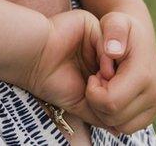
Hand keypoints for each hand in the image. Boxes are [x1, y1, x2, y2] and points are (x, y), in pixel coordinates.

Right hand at [23, 9, 114, 127]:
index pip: (119, 82)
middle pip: (123, 69)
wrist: (33, 60)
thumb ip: (101, 113)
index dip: (118, 97)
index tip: (105, 106)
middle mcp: (98, 52)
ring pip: (120, 58)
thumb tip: (119, 129)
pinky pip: (111, 44)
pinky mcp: (93, 26)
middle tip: (105, 95)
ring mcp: (96, 39)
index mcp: (96, 68)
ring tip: (99, 83)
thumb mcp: (82, 103)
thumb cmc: (52, 82)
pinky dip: (110, 62)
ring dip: (115, 76)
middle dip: (118, 87)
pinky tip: (100, 72)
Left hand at [84, 12, 155, 134]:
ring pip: (120, 126)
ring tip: (106, 87)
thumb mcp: (114, 21)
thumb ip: (113, 31)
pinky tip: (112, 95)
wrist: (139, 35)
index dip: (94, 93)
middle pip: (114, 117)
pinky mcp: (154, 111)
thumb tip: (112, 51)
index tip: (94, 75)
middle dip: (98, 102)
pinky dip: (115, 116)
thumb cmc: (122, 28)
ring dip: (105, 111)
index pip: (110, 102)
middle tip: (98, 80)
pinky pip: (128, 127)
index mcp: (145, 74)